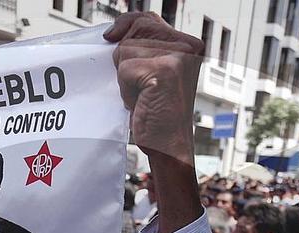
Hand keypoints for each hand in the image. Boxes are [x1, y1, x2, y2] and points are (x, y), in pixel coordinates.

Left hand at [104, 12, 203, 163]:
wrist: (170, 147)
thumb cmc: (159, 114)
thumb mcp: (154, 75)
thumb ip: (144, 51)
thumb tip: (114, 33)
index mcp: (188, 45)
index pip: (149, 19)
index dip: (126, 24)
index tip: (110, 35)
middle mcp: (187, 47)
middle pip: (135, 31)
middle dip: (125, 58)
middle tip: (137, 85)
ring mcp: (177, 57)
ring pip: (126, 51)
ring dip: (126, 77)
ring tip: (143, 97)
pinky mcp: (163, 70)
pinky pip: (125, 70)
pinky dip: (126, 90)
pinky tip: (141, 104)